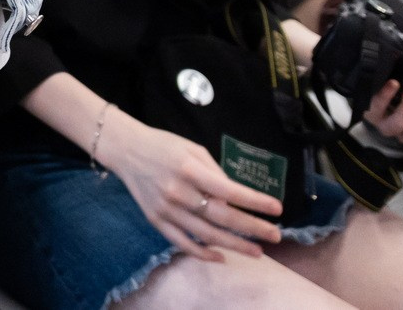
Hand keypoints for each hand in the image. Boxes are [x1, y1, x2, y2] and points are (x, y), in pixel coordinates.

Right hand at [95, 110, 284, 262]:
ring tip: (257, 252)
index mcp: (189, 169)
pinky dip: (203, 253)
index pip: (230, 191)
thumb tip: (236, 196)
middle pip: (222, 216)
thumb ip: (215, 172)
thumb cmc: (163, 145)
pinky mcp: (156, 221)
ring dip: (235, 245)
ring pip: (206, 234)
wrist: (126, 150)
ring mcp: (166, 209)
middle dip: (252, 228)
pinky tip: (222, 256)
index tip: (277, 209)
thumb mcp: (193, 148)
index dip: (255, 202)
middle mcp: (178, 192)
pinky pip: (183, 243)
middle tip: (276, 236)